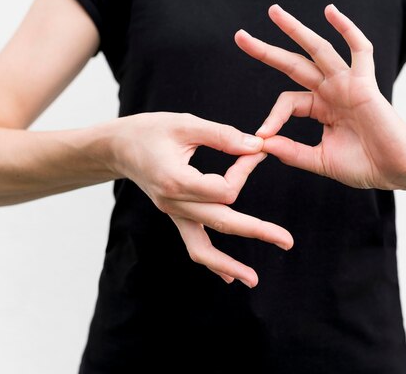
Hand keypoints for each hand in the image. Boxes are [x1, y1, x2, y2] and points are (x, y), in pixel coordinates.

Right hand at [109, 112, 292, 287]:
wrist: (118, 147)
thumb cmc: (150, 130)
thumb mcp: (186, 124)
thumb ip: (223, 136)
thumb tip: (257, 146)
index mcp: (176, 180)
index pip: (224, 189)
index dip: (245, 170)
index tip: (256, 151)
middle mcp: (174, 203)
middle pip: (222, 222)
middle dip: (257, 230)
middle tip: (288, 241)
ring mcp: (173, 214)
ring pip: (201, 248)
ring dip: (228, 265)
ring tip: (253, 280)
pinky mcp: (176, 217)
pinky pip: (193, 245)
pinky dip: (212, 262)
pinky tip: (229, 277)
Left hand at [235, 4, 405, 189]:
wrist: (396, 171)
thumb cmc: (363, 166)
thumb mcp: (319, 160)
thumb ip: (291, 151)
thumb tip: (261, 143)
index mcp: (321, 109)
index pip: (288, 101)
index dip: (272, 117)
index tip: (262, 137)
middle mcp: (331, 91)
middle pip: (294, 63)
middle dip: (267, 50)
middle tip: (240, 37)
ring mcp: (347, 84)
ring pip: (318, 49)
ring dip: (296, 30)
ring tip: (273, 12)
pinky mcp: (365, 83)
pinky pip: (359, 50)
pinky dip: (347, 29)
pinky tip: (330, 11)